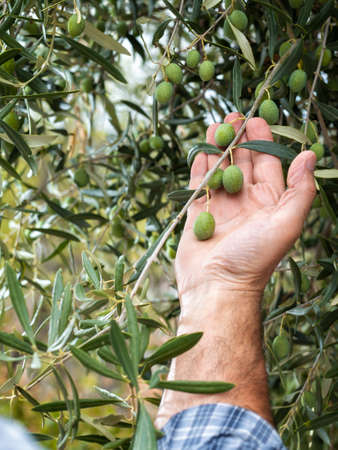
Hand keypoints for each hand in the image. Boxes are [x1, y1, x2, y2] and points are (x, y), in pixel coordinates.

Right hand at [176, 112, 316, 301]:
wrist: (217, 286)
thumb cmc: (254, 258)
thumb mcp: (287, 223)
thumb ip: (300, 190)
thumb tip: (309, 154)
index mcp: (269, 202)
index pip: (267, 163)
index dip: (262, 140)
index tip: (257, 118)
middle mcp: (246, 202)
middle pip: (241, 163)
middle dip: (237, 139)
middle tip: (232, 116)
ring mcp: (221, 207)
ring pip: (219, 170)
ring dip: (217, 148)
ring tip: (214, 127)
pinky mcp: (198, 214)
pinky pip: (198, 185)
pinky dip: (199, 167)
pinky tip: (200, 151)